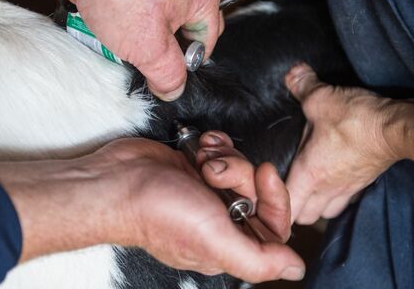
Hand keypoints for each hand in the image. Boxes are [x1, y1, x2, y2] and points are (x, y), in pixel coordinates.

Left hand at [0, 0, 223, 100]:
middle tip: (144, 59)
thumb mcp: (150, 50)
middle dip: (165, 49)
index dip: (185, 65)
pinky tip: (114, 26)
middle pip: (185, 31)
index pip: (206, 44)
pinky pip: (143, 8)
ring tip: (124, 41)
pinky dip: (131, 21)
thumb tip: (173, 90)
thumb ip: (168, 76)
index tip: (164, 75)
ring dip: (145, 36)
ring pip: (162, 21)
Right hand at [0, 131, 304, 282]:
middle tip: (214, 172)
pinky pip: (224, 149)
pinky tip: (198, 146)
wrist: (117, 180)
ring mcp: (209, 190)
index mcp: (231, 243)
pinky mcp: (197, 165)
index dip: (275, 196)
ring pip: (242, 165)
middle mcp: (222, 218)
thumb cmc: (158, 213)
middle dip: (240, 172)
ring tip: (201, 161)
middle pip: (258, 189)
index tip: (264, 173)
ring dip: (225, 156)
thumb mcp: (214, 241)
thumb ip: (259, 259)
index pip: (276, 223)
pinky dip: (215, 143)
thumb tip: (296, 269)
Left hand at [283, 63, 413, 223]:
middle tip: (285, 186)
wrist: (398, 129)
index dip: (272, 200)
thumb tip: (291, 73)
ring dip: (315, 204)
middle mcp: (327, 189)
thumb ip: (301, 85)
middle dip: (293, 207)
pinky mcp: (363, 184)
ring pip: (326, 213)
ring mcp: (347, 190)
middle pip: (304, 217)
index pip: (285, 206)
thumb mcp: (321, 98)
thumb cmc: (357, 119)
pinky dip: (336, 197)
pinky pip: (344, 202)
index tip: (267, 186)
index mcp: (309, 174)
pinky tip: (333, 178)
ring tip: (308, 186)